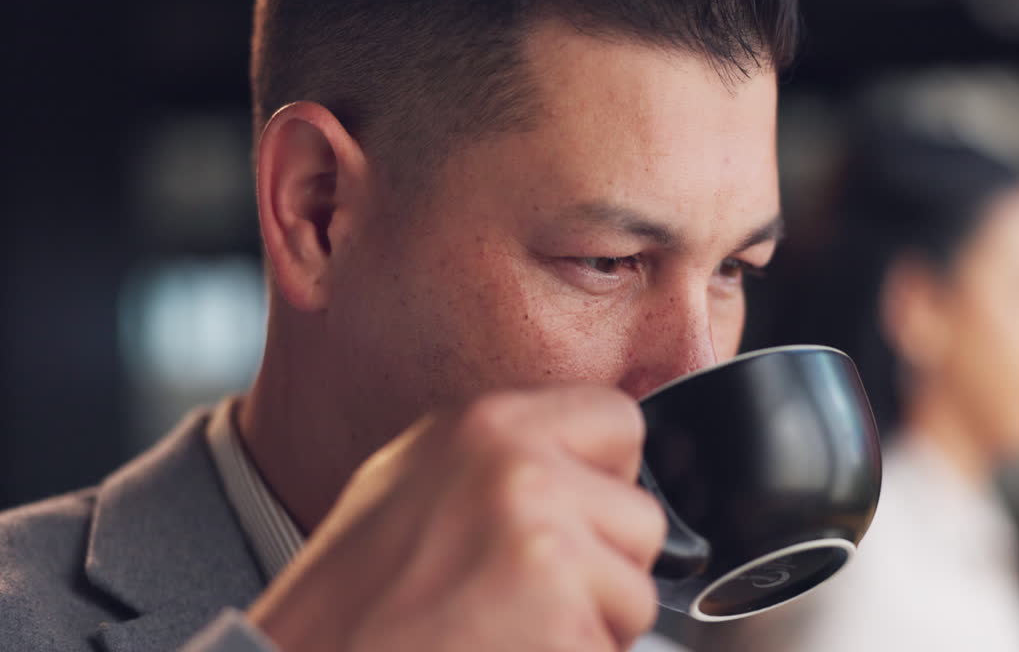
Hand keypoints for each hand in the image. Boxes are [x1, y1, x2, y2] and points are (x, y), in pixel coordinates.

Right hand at [247, 385, 666, 651]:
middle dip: (602, 567)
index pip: (620, 420)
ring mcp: (546, 547)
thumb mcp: (414, 480)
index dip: (605, 478)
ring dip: (589, 625)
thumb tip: (580, 461)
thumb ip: (503, 457)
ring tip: (506, 630)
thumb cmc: (348, 600)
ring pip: (637, 594)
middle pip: (640, 518)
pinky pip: (611, 648)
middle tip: (521, 597)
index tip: (569, 517)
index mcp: (488, 424)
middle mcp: (523, 471)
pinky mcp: (563, 621)